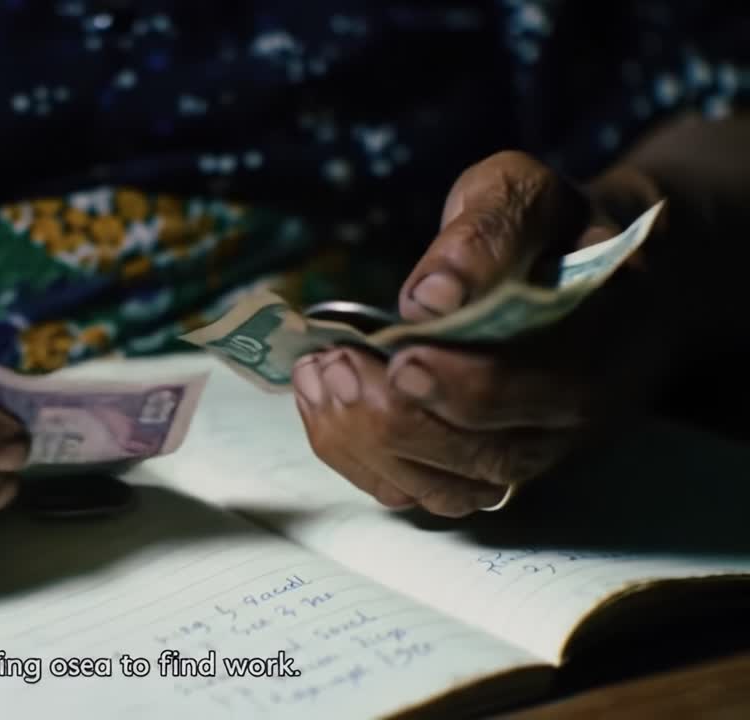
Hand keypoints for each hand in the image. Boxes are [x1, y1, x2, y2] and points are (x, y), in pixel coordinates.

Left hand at [294, 151, 665, 516]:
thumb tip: (430, 299)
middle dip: (397, 416)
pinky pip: (414, 492)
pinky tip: (320, 400)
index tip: (401, 355)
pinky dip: (355, 456)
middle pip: (485, 457)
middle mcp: (573, 422)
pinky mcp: (475, 471)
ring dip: (366, 440)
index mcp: (606, 347)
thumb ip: (487, 232)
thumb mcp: (524, 194)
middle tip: (336, 360)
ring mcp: (525, 456)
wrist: (569, 275)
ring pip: (444, 488)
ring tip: (319, 375)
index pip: (544, 391)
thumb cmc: (543, 230)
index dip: (466, 384)